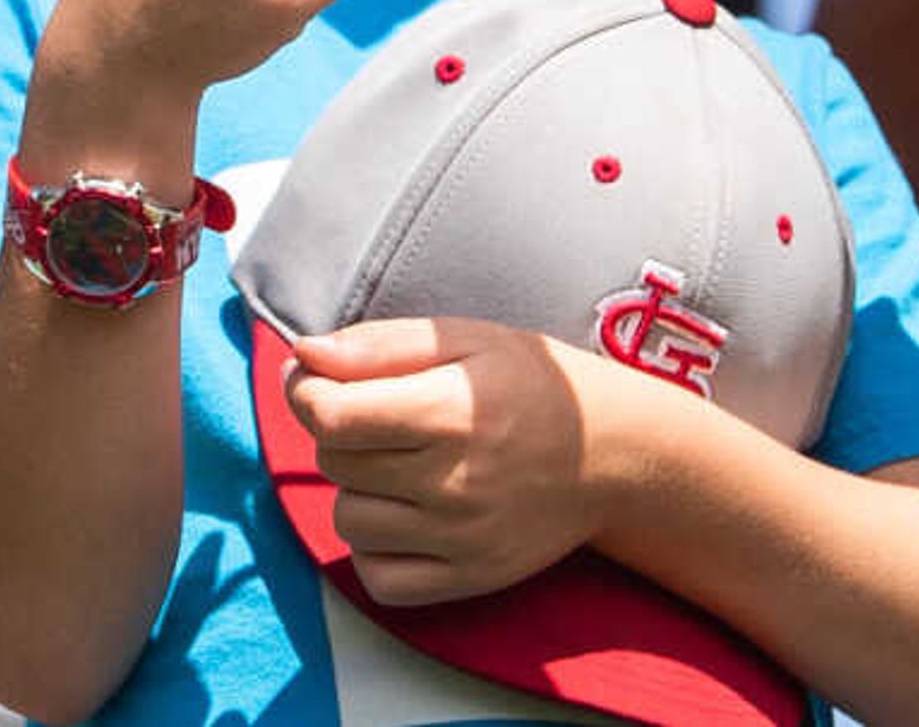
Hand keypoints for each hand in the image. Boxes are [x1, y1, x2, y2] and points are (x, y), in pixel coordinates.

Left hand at [285, 317, 636, 604]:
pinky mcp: (468, 579)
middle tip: (385, 416)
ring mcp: (460, 539)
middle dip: (342, 432)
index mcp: (450, 413)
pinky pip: (379, 578)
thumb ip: (381, 345)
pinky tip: (405, 516)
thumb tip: (304, 356)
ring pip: (349, 520)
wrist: (613, 454)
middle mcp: (452, 482)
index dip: (304, 391)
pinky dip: (376, 548)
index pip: (331, 415)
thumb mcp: (467, 339)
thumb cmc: (534, 386)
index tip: (316, 379)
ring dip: (359, 489)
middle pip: (335, 463)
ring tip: (402, 466)